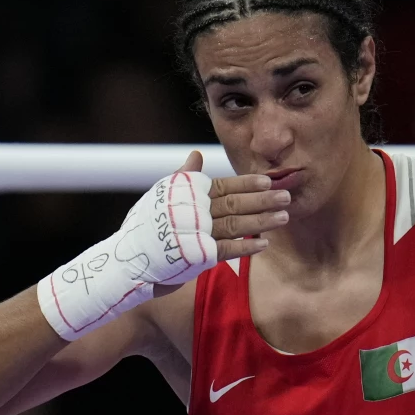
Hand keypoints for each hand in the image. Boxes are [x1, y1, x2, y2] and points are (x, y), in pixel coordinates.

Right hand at [152, 151, 288, 296]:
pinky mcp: (195, 256)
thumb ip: (183, 177)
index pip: (223, 185)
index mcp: (186, 194)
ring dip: (261, 221)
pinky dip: (246, 246)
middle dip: (262, 200)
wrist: (127, 260)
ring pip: (234, 224)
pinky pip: (225, 250)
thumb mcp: (162, 196)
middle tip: (286, 197)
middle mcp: (192, 211)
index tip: (267, 182)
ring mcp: (194, 233)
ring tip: (284, 217)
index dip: (246, 184)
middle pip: (233, 203)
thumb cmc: (145, 226)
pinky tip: (265, 243)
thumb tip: (197, 155)